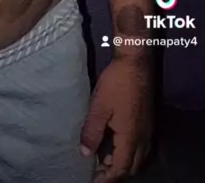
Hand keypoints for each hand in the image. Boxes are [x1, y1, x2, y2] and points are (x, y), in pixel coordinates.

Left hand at [80, 57, 152, 180]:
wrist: (136, 63)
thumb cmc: (116, 83)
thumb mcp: (99, 107)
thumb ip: (92, 131)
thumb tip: (86, 153)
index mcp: (131, 138)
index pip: (120, 169)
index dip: (107, 178)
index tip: (93, 179)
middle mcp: (143, 138)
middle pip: (131, 167)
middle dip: (116, 173)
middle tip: (98, 171)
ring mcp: (148, 130)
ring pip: (138, 158)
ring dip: (123, 163)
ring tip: (104, 158)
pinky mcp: (148, 121)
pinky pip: (141, 147)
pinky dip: (129, 152)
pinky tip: (116, 143)